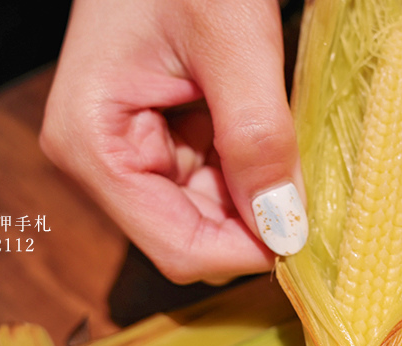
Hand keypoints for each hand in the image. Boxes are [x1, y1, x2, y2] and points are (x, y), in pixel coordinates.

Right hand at [40, 0, 306, 284]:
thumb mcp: (232, 38)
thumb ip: (257, 136)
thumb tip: (286, 227)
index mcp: (93, 144)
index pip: (177, 246)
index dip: (246, 250)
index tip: (307, 233)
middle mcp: (100, 161)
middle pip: (191, 236)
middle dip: (254, 220)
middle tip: (307, 181)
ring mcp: (125, 152)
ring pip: (206, 215)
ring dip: (255, 194)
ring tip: (283, 139)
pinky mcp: (152, 141)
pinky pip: (209, 183)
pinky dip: (247, 171)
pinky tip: (265, 133)